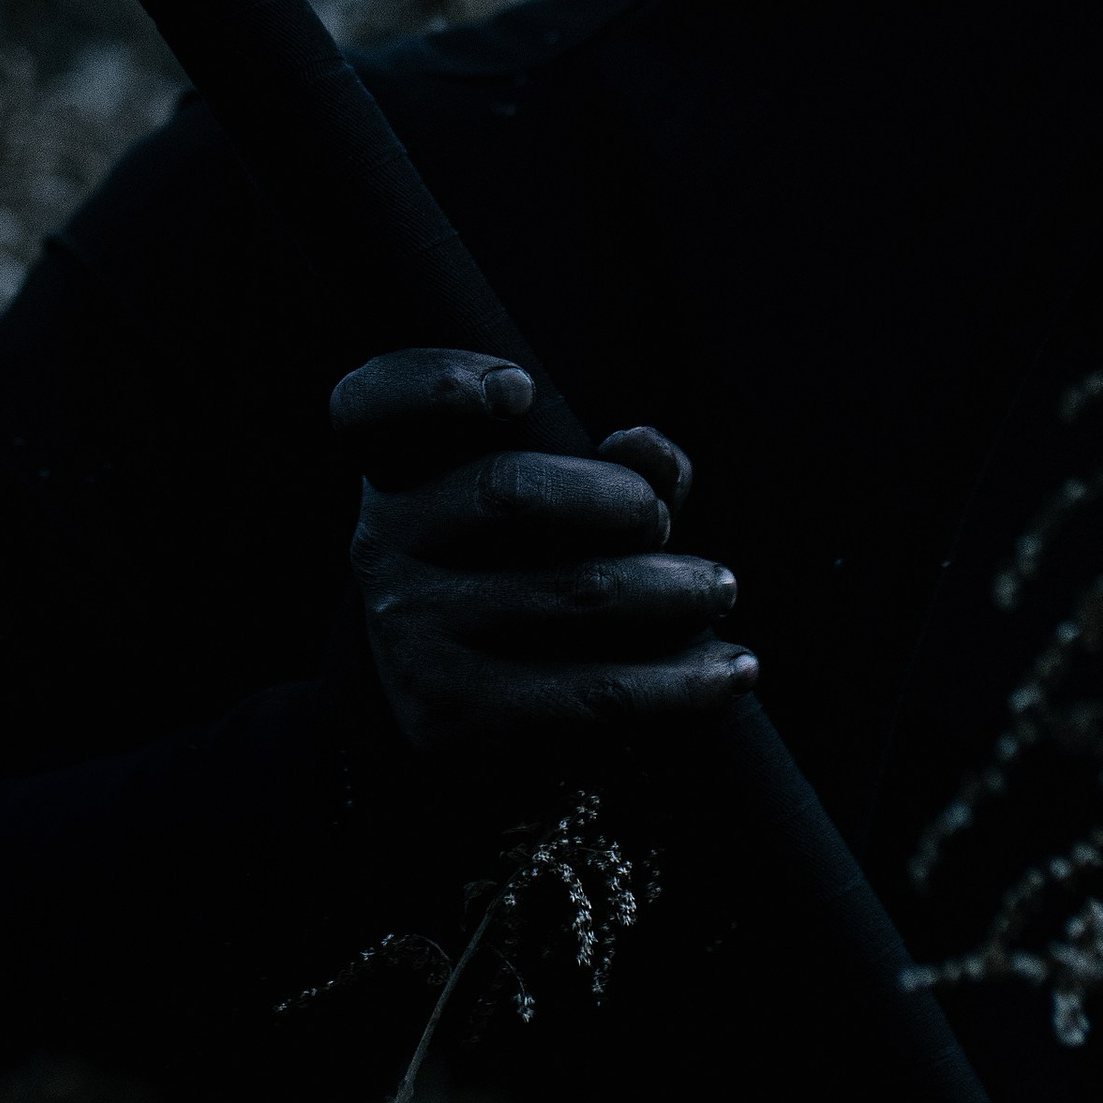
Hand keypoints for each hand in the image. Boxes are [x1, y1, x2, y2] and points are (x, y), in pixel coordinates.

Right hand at [332, 348, 756, 761]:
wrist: (454, 711)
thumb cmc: (517, 571)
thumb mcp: (549, 506)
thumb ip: (609, 464)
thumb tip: (648, 448)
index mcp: (395, 474)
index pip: (370, 405)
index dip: (435, 384)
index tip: (518, 390)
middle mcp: (383, 547)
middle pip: (505, 490)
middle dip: (617, 499)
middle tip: (662, 520)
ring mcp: (411, 634)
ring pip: (575, 592)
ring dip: (675, 590)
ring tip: (720, 588)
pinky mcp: (453, 718)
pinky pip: (595, 692)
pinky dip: (681, 681)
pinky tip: (732, 671)